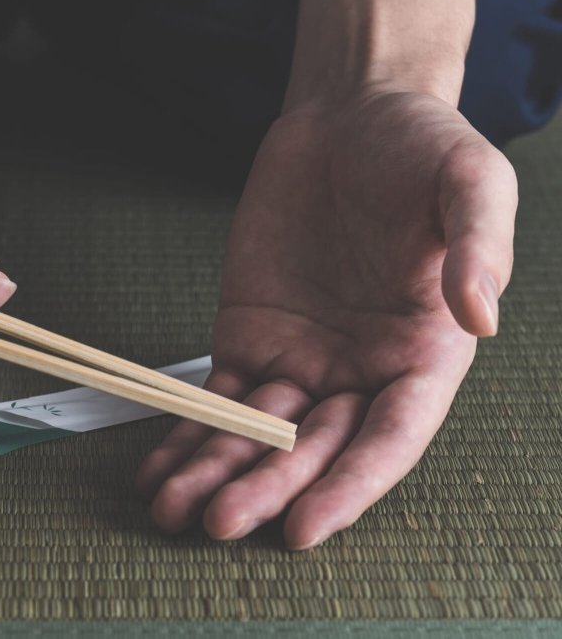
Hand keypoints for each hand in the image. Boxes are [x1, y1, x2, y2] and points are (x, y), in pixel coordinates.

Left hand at [136, 89, 516, 547]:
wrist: (349, 114)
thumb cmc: (420, 146)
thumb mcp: (470, 181)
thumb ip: (478, 249)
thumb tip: (480, 318)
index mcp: (423, 354)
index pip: (387, 439)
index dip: (349, 486)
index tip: (306, 527)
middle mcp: (360, 370)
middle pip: (313, 449)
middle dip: (267, 489)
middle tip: (221, 521)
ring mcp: (301, 358)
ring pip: (257, 433)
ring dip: (215, 472)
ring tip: (172, 508)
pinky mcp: (250, 335)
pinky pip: (216, 395)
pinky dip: (188, 430)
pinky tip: (160, 466)